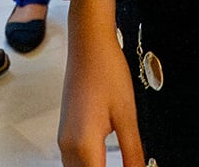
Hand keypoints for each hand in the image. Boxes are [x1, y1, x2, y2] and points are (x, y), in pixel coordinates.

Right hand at [59, 0, 141, 166]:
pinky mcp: (67, 133)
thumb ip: (133, 153)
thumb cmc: (106, 71)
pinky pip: (74, 163)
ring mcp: (65, 140)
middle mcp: (68, 146)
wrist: (88, 45)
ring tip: (121, 165)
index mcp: (84, 145)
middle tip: (131, 166)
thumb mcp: (127, 117)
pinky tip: (103, 165)